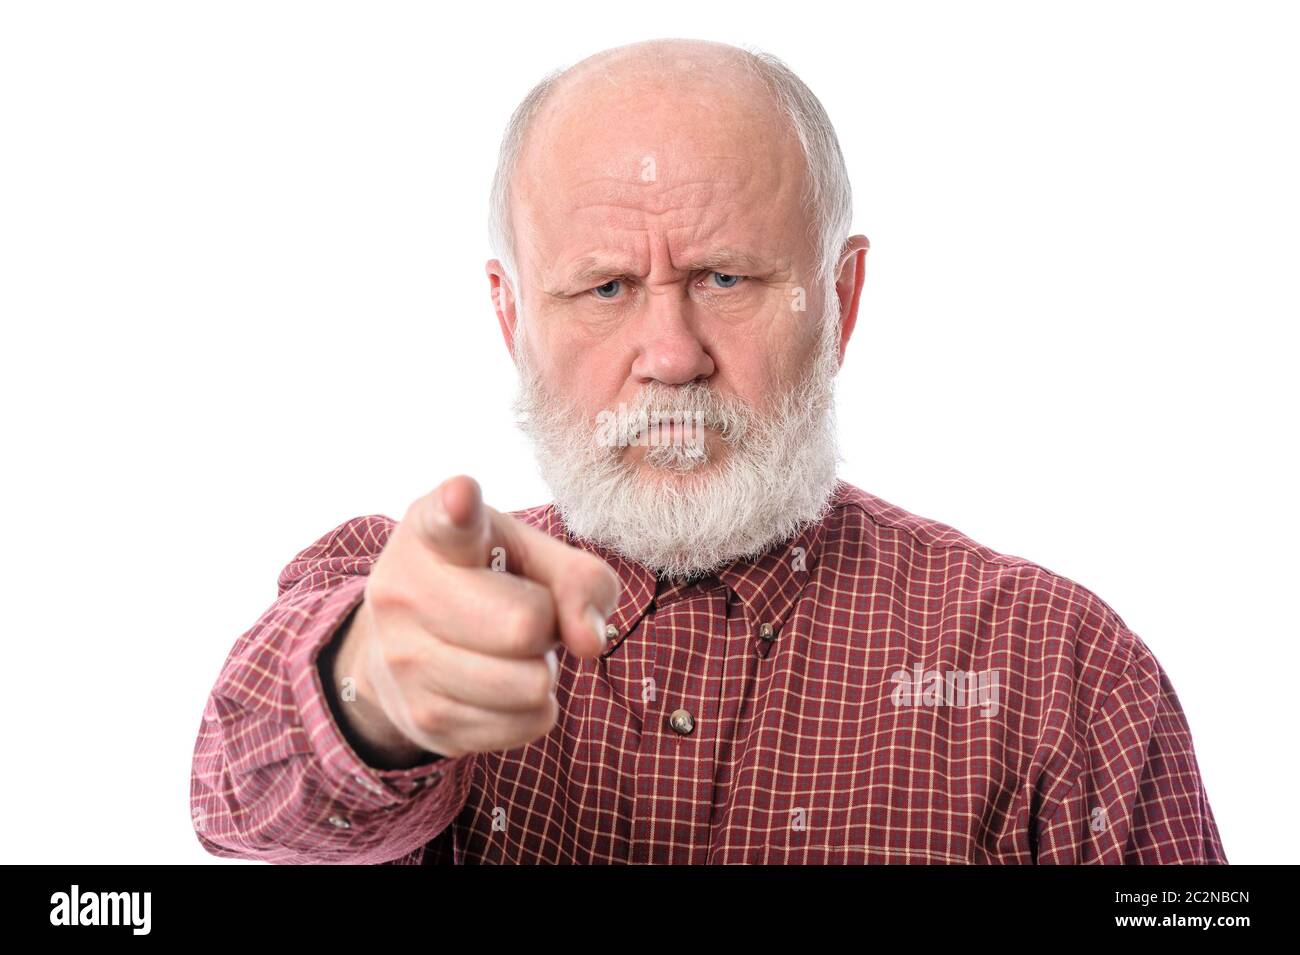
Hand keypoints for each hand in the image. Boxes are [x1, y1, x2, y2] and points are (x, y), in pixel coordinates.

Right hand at [331, 475, 619, 762]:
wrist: (401, 646)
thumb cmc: (483, 582)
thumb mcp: (529, 553)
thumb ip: (579, 579)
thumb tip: (590, 642)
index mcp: (432, 531)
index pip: (447, 521)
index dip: (459, 508)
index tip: (463, 496)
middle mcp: (404, 591)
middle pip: (524, 625)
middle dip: (546, 623)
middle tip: (523, 612)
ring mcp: (405, 662)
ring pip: (531, 684)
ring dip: (541, 669)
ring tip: (507, 649)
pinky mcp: (425, 721)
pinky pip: (527, 724)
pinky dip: (532, 707)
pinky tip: (500, 683)